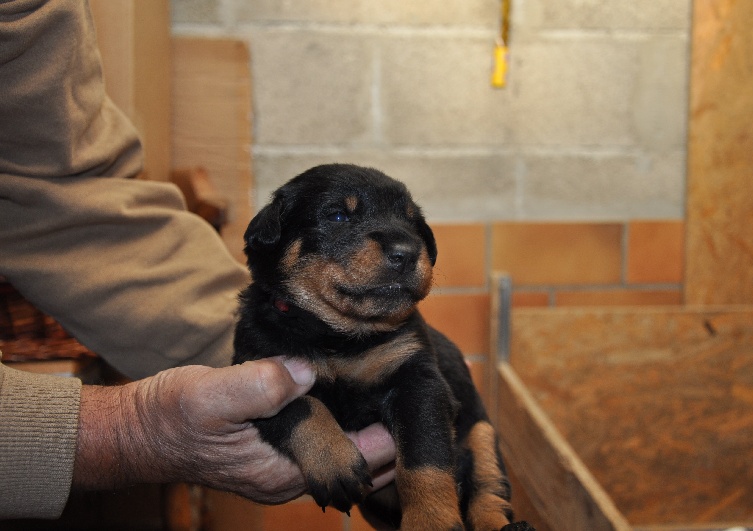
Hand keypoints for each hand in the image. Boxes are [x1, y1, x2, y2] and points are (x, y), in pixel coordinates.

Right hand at [72, 358, 395, 503]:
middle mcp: (289, 478)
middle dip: (392, 437)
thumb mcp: (210, 395)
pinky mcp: (275, 455)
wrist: (138, 431)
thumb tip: (306, 371)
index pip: (359, 461)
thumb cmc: (169, 416)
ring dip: (373, 434)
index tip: (411, 396)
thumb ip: (259, 385)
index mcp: (283, 470)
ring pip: (347, 458)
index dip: (389, 433)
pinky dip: (348, 430)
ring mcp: (283, 469)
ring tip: (397, 396)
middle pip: (362, 467)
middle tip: (416, 392)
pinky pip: (326, 447)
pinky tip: (356, 401)